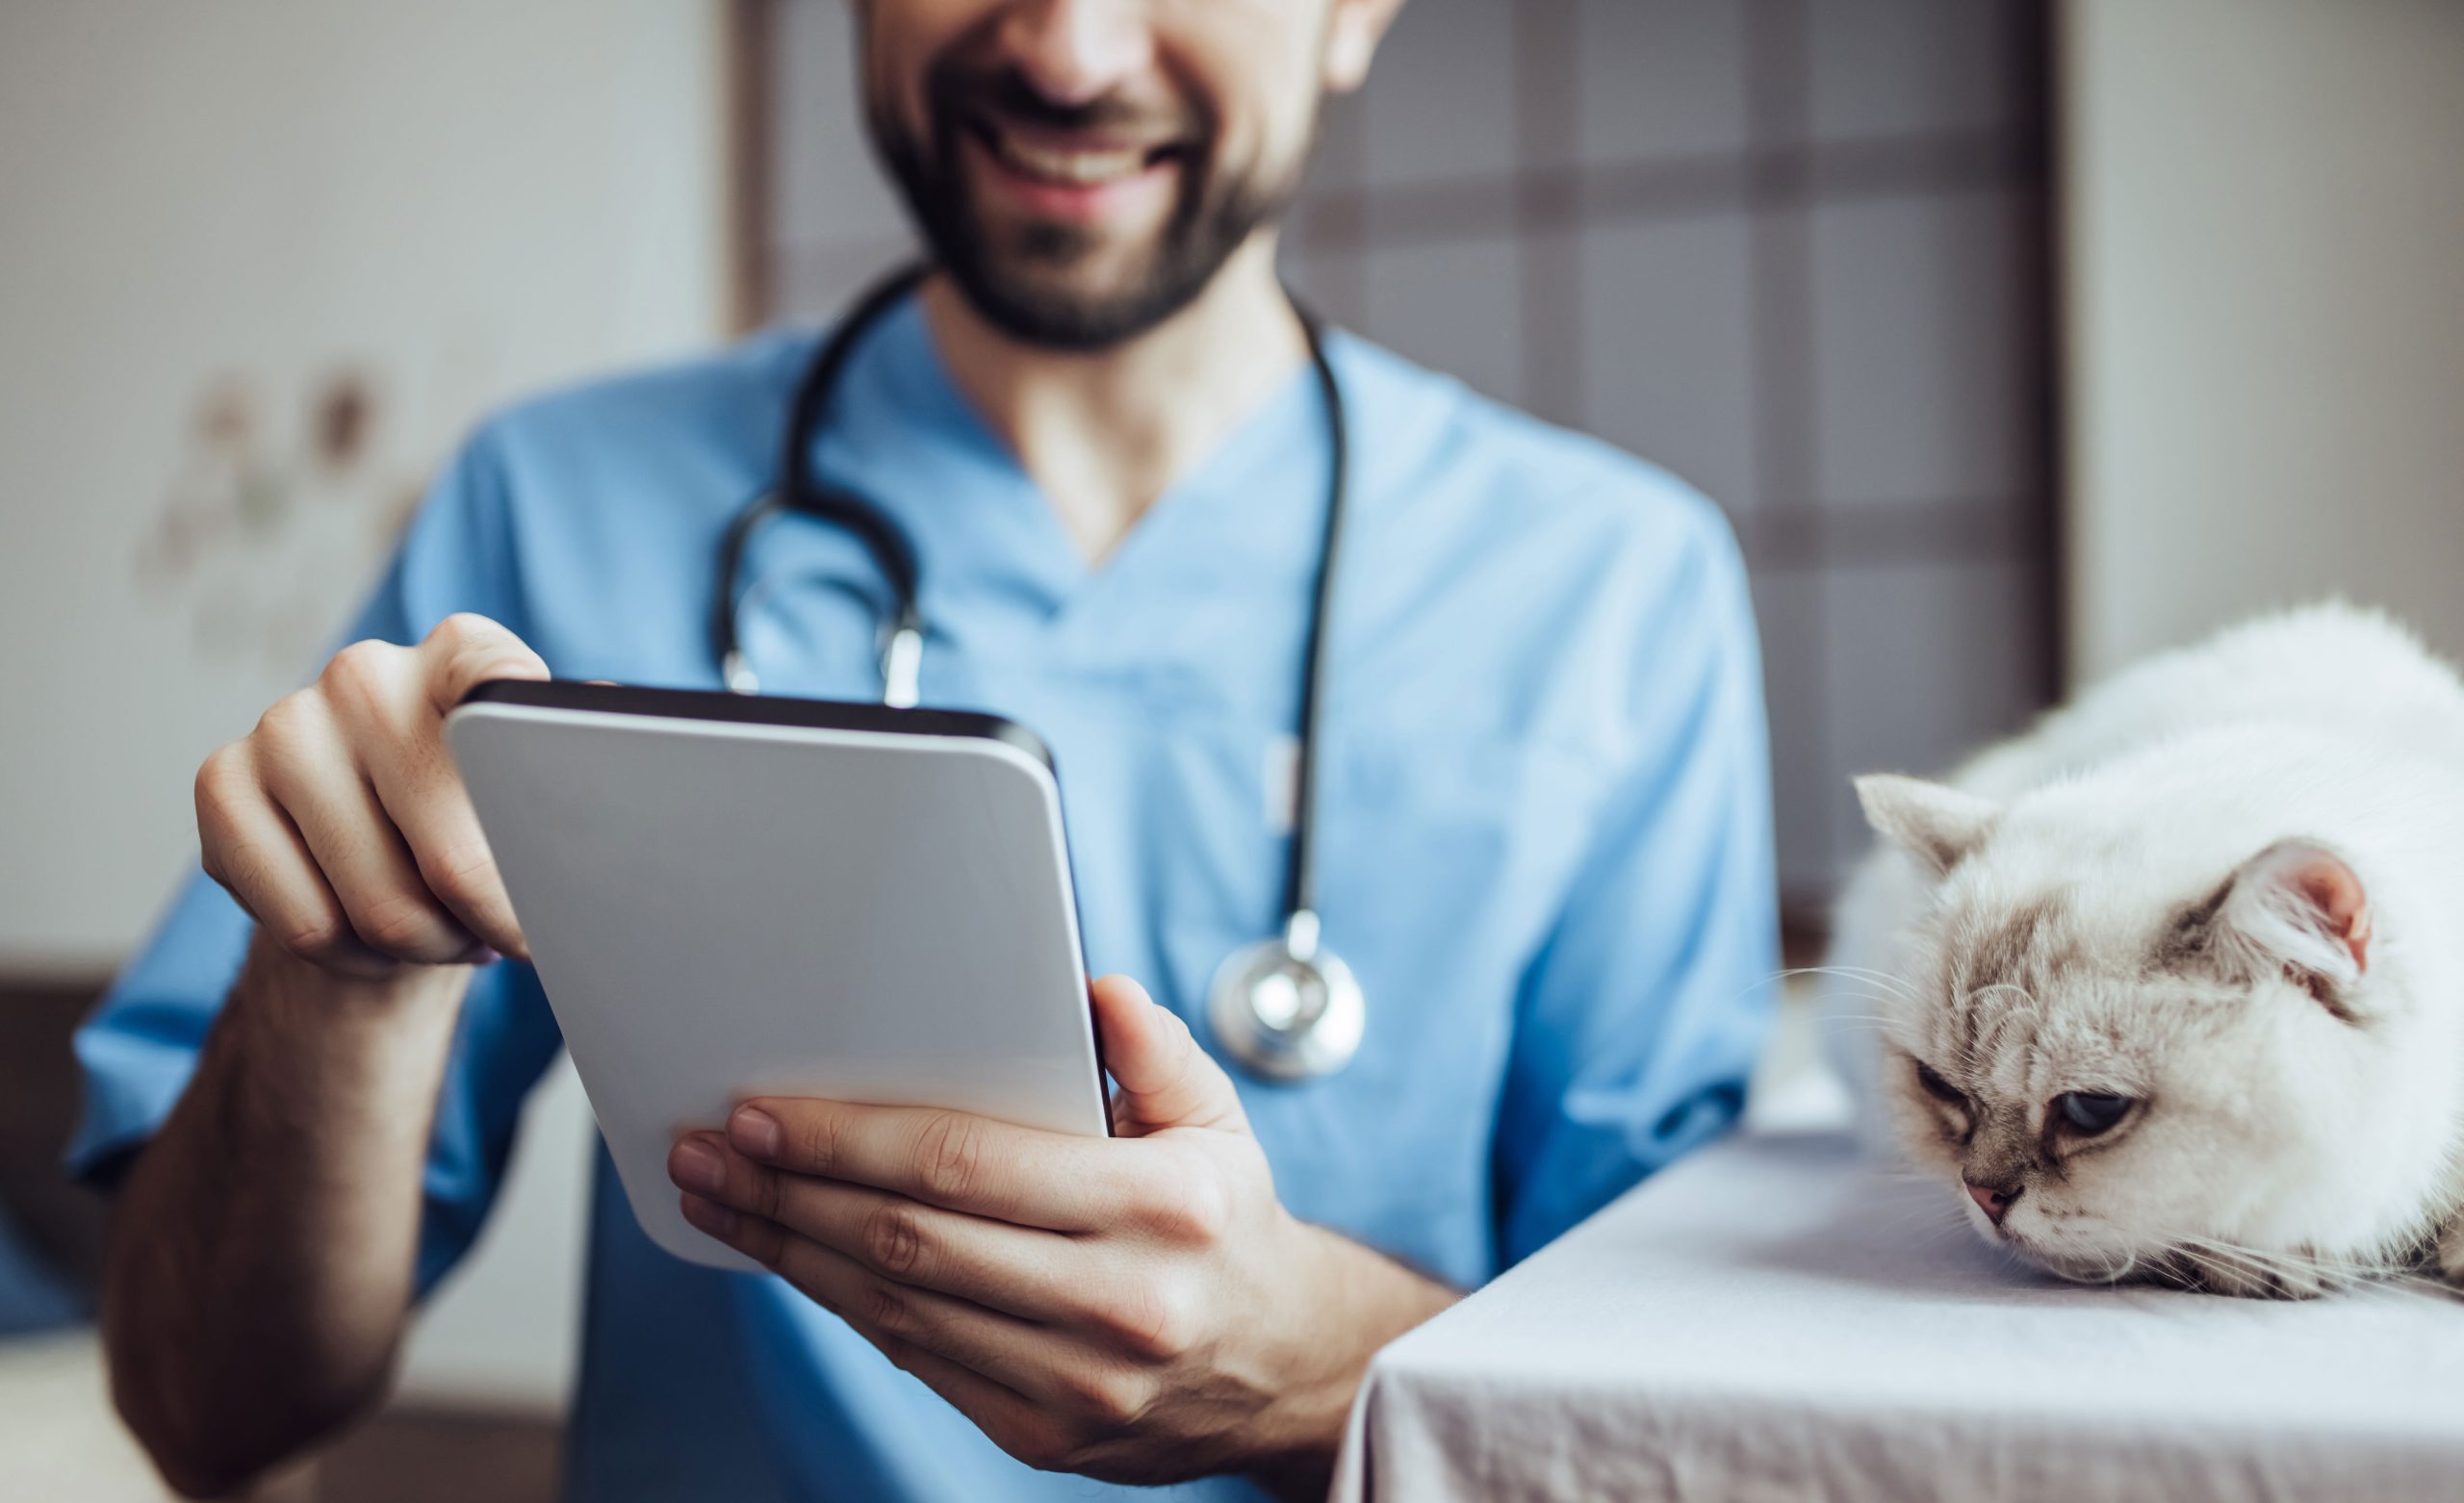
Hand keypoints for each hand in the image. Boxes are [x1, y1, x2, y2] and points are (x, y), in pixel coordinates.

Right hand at [195, 614, 545, 978]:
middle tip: (508, 937)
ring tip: (449, 932)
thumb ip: (580, 766)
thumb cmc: (481, 814)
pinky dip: (357, 959)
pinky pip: (307, 927)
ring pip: (378, 908)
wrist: (383, 851)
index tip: (557, 865)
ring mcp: (285, 725)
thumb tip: (635, 758)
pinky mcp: (221, 785)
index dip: (535, 798)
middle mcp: (367, 673)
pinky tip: (373, 935)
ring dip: (428, 947)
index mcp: (462, 653)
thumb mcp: (542, 781)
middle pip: (452, 859)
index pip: (503, 694)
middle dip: (490, 925)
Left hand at [666, 976, 1454, 1491]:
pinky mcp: (1045, 1436)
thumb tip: (1092, 989)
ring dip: (790, 1252)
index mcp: (1159, 1205)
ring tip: (719, 1199)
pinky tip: (793, 1258)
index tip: (763, 1112)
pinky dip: (845, 1306)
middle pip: (911, 1241)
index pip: (967, 1163)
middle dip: (789, 1192)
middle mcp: (1120, 1301)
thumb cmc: (1228, 1222)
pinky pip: (919, 1362)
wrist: (1284, 1370)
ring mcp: (1079, 1383)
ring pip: (897, 1309)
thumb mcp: (1218, 1119)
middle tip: (707, 1149)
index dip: (848, 1140)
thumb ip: (1155, 1049)